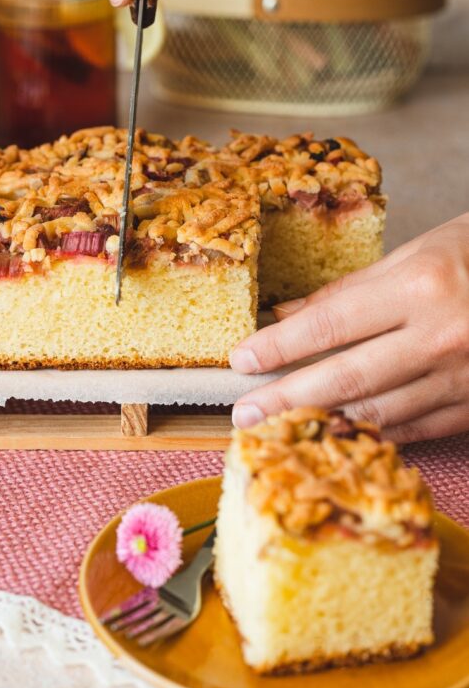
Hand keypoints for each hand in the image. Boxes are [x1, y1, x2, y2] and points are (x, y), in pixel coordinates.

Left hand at [230, 214, 468, 441]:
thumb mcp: (416, 254)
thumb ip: (349, 290)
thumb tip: (286, 316)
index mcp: (421, 287)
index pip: (330, 324)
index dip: (279, 346)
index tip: (240, 360)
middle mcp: (441, 337)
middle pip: (346, 379)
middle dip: (287, 399)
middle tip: (243, 413)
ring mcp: (463, 378)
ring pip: (378, 413)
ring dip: (322, 423)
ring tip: (279, 426)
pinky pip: (414, 429)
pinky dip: (371, 432)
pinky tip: (336, 433)